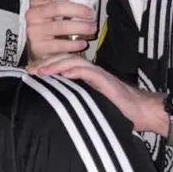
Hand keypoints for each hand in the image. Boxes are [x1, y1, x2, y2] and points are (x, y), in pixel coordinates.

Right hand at [25, 0, 97, 61]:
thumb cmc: (49, 25)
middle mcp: (33, 15)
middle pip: (56, 8)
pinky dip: (74, 44)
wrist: (38, 48)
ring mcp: (34, 31)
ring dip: (80, 27)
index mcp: (36, 1)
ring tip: (92, 29)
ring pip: (60, 26)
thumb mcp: (52, 11)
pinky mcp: (38, 47)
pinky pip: (59, 44)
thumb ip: (64, 3)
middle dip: (77, 10)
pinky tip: (83, 43)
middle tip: (90, 14)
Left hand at [28, 54, 164, 132]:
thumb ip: (76, 100)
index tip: (32, 73)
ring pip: (73, 61)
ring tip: (41, 70)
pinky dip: (74, 70)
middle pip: (65, 59)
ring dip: (55, 64)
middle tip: (30, 70)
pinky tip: (63, 73)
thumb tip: (55, 106)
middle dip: (46, 62)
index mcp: (86, 77)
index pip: (63, 65)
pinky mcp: (105, 80)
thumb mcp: (91, 105)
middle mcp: (90, 72)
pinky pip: (88, 71)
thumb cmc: (118, 111)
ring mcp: (98, 74)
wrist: (142, 111)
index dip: (47, 66)